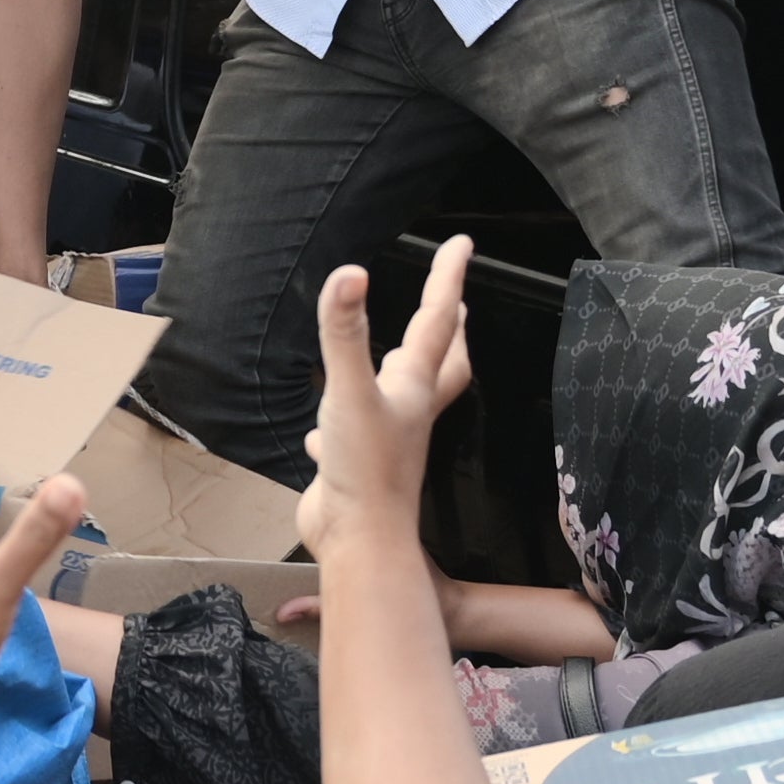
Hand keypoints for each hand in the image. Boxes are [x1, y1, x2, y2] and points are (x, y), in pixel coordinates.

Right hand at [303, 241, 474, 560]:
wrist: (358, 540)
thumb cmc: (366, 469)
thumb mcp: (349, 392)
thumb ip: (344, 334)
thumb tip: (350, 274)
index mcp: (412, 386)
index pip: (435, 321)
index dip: (446, 279)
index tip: (460, 244)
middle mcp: (406, 409)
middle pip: (440, 363)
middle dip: (448, 331)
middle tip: (453, 305)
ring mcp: (385, 439)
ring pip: (401, 398)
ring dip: (402, 373)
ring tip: (397, 354)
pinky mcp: (356, 465)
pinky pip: (350, 437)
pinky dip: (339, 426)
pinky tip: (322, 431)